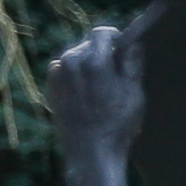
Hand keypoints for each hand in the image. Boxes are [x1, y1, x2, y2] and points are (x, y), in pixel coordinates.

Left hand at [49, 25, 144, 155]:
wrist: (91, 152)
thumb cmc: (117, 124)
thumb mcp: (134, 93)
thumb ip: (132, 64)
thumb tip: (133, 44)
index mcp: (94, 61)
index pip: (101, 33)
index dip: (115, 38)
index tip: (123, 48)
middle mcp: (71, 63)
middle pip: (88, 45)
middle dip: (102, 53)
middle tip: (116, 74)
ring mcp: (58, 77)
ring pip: (74, 58)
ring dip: (88, 65)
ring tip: (101, 87)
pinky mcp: (51, 89)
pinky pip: (63, 72)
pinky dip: (74, 76)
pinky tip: (86, 94)